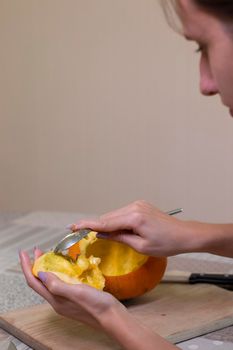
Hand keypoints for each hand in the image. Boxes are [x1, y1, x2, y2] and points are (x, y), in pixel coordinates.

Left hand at [19, 248, 122, 329]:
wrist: (111, 316)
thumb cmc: (96, 305)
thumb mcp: (76, 292)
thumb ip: (57, 284)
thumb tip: (40, 273)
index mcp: (55, 299)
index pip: (34, 282)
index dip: (27, 267)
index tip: (23, 253)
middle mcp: (57, 300)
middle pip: (40, 282)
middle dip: (36, 265)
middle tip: (38, 250)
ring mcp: (65, 300)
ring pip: (50, 282)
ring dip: (46, 268)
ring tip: (49, 255)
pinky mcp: (74, 297)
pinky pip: (60, 283)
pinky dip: (58, 272)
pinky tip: (65, 266)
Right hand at [73, 200, 189, 256]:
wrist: (185, 234)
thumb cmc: (166, 244)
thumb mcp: (141, 246)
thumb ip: (119, 238)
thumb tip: (101, 233)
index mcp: (134, 217)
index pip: (105, 222)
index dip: (88, 225)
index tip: (73, 226)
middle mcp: (134, 206)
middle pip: (108, 217)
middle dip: (97, 225)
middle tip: (82, 234)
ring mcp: (138, 204)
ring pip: (115, 214)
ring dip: (107, 224)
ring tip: (101, 235)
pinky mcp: (141, 205)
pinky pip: (122, 213)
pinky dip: (116, 221)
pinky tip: (116, 229)